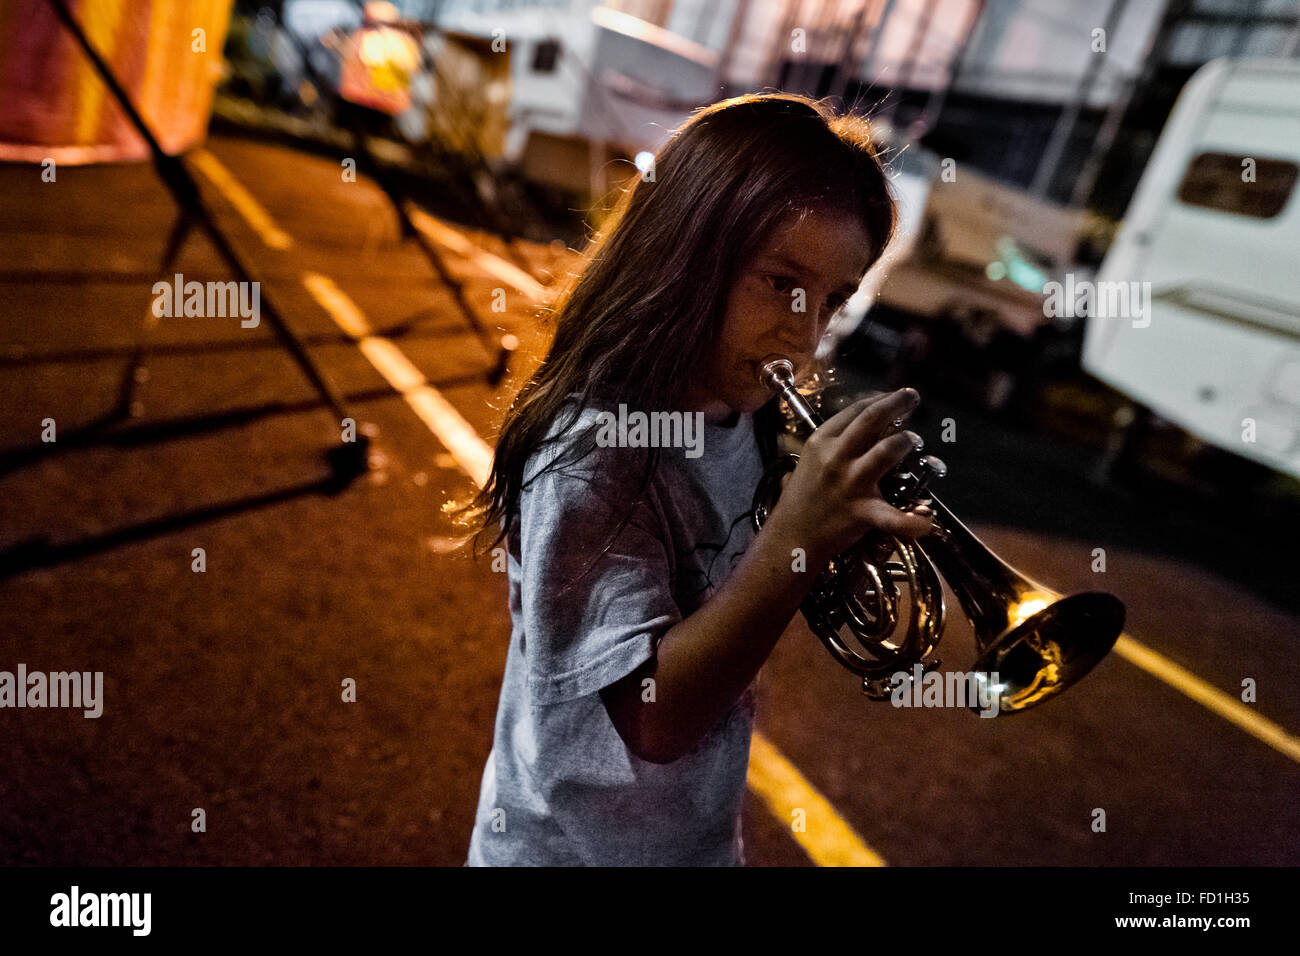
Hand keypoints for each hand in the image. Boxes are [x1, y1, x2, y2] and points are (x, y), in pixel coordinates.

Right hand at [766, 388, 933, 562]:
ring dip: (906, 441)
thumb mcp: (810, 460)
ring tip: (914, 440)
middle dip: (898, 403)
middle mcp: (836, 457)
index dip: (879, 398)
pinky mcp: (862, 512)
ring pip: (887, 450)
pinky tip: (925, 522)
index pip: (855, 410)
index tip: (893, 396)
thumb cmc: (801, 499)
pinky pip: (893, 517)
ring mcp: (850, 483)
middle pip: (872, 419)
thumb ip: (835, 443)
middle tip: (913, 397)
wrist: (790, 536)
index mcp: (821, 441)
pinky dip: (912, 522)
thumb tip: (866, 428)